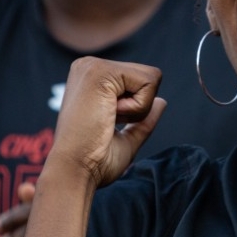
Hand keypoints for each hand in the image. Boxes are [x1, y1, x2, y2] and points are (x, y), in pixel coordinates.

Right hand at [47, 57, 165, 187]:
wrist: (74, 171)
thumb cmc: (94, 162)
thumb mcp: (125, 139)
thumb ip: (143, 120)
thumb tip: (162, 102)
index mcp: (91, 79)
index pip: (139, 82)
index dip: (137, 110)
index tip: (107, 124)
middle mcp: (89, 66)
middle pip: (148, 76)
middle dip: (140, 107)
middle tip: (108, 123)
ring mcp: (93, 65)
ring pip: (151, 78)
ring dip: (139, 108)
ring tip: (107, 119)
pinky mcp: (100, 71)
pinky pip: (148, 82)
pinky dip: (138, 107)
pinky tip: (110, 115)